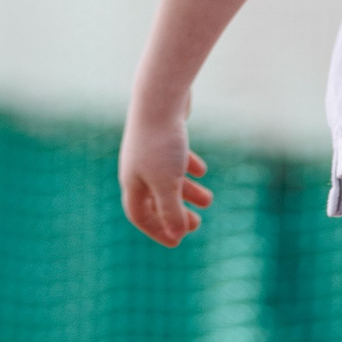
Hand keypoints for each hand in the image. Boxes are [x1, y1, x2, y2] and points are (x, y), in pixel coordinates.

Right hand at [120, 105, 211, 246]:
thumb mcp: (168, 183)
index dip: (158, 231)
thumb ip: (171, 210)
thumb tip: (177, 235)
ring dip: (188, 192)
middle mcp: (137, 168)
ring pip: (168, 179)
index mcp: (132, 183)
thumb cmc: (162, 144)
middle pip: (155, 198)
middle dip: (175, 214)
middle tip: (196, 225)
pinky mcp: (164, 134)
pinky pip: (175, 157)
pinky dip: (189, 167)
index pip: (140, 215)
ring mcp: (149, 151)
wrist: (160, 98)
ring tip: (209, 200)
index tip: (177, 243)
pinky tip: (202, 172)